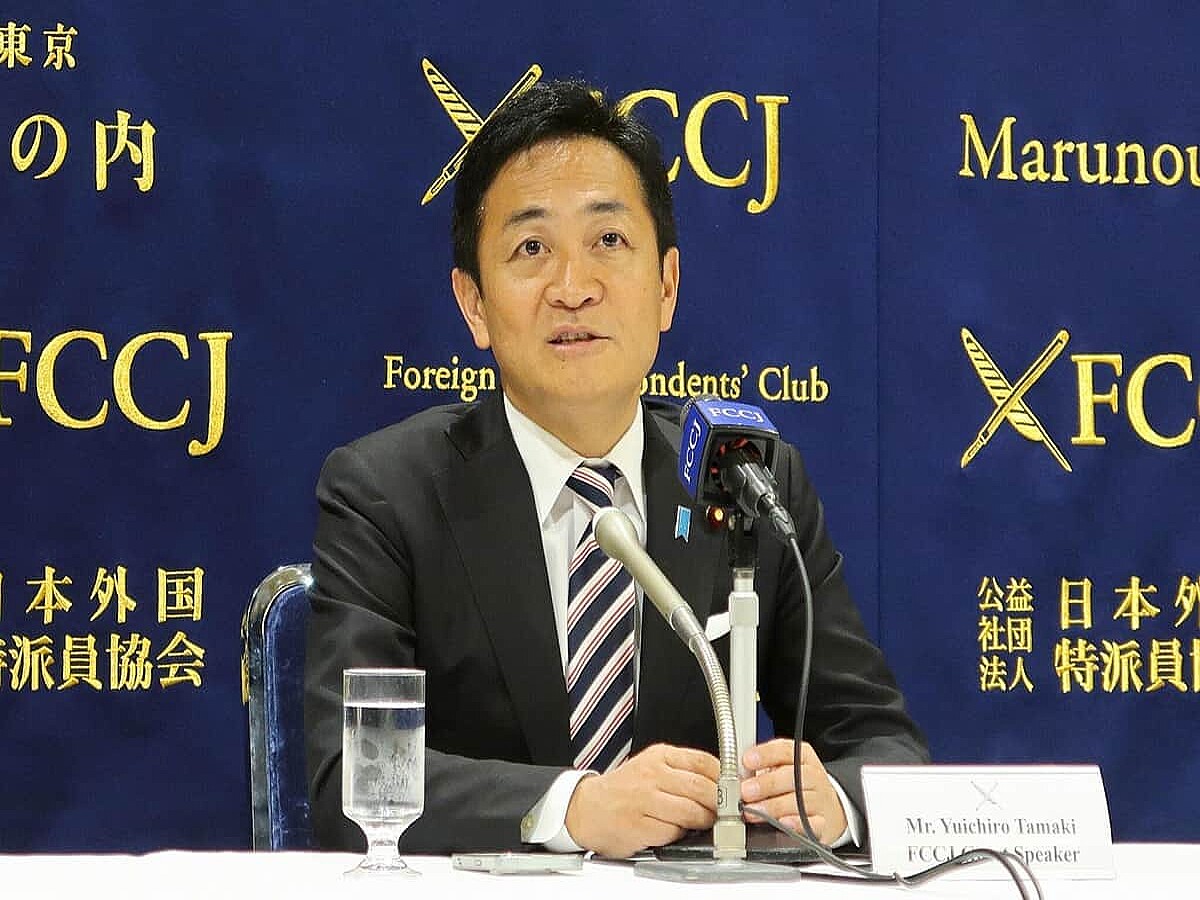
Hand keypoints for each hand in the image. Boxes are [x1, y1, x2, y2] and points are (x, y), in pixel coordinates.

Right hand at [564, 743, 720, 857]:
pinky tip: (673, 829)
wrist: (587, 808)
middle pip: (702, 788)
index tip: (733, 790)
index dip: (725, 778)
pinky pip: (673, 832)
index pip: (704, 762)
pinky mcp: (639, 825)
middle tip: (724, 812)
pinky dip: (679, 834)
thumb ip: (683, 770)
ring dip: (703, 822)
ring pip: (692, 812)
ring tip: (700, 822)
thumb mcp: (652, 766)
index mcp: (659, 756)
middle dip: (719, 804)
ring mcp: (644, 800)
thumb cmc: (624, 789)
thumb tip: (721, 782)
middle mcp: (652, 775)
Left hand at [740, 738, 846, 843]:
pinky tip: (782, 823)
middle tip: (746, 791)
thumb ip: (762, 767)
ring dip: (773, 806)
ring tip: (753, 811)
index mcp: (802, 756)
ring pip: (799, 800)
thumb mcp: (782, 768)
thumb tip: (735, 772)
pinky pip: (812, 823)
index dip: (765, 754)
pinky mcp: (823, 823)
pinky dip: (796, 823)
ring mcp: (819, 800)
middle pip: (792, 776)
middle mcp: (813, 776)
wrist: (829, 809)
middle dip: (766, 784)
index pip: (784, 750)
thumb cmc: (797, 786)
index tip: (747, 761)